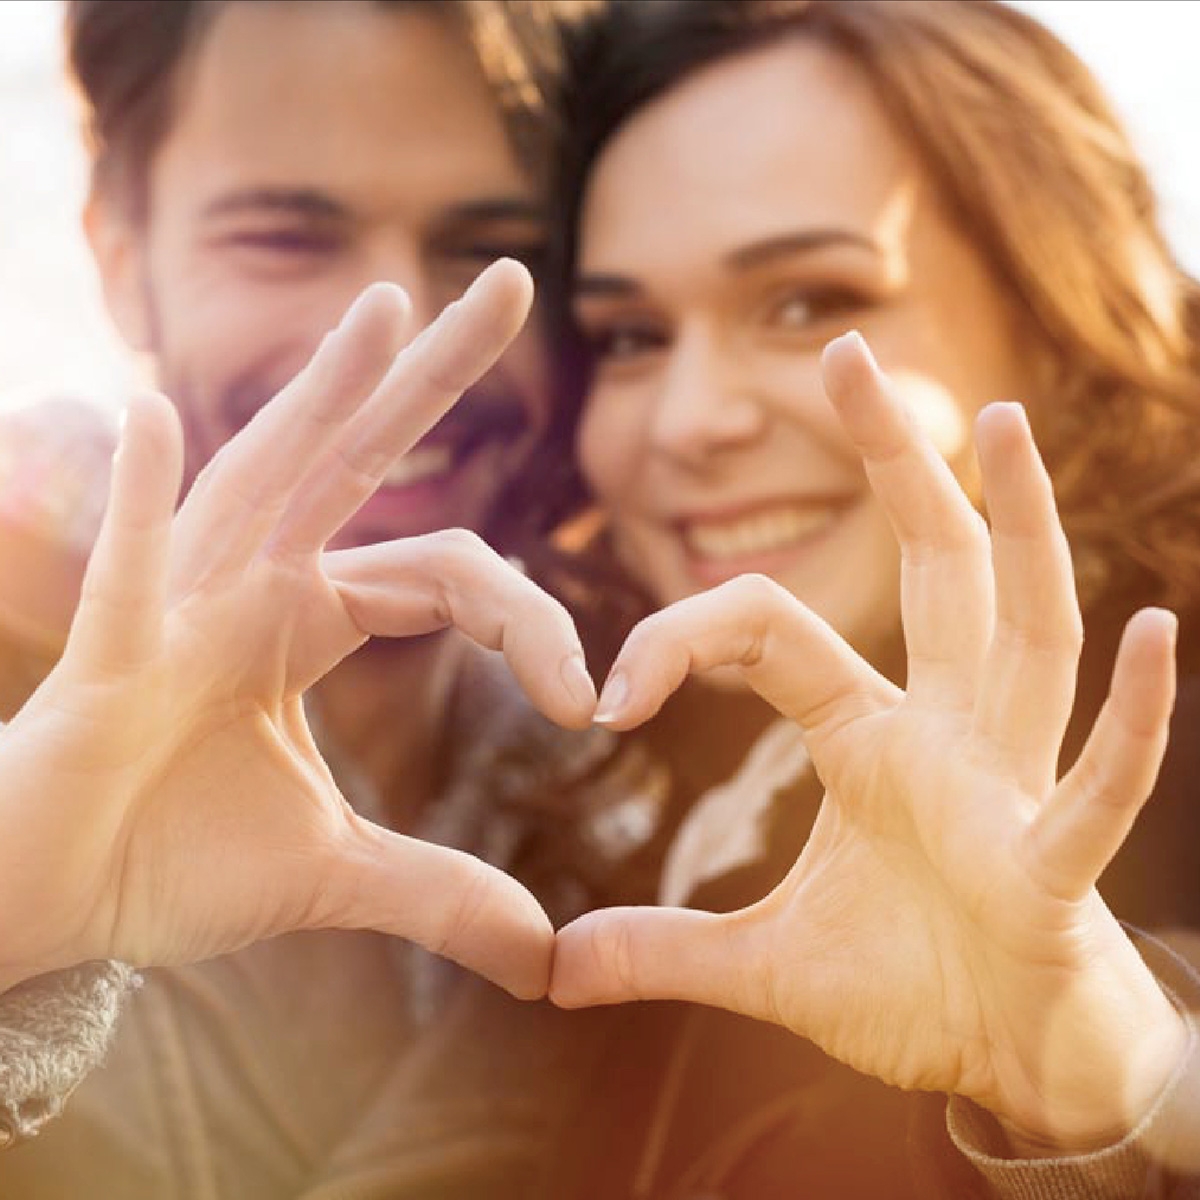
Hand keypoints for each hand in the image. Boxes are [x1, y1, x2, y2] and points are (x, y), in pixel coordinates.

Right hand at [0, 260, 593, 1000]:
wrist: (58, 905)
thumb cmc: (172, 860)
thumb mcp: (331, 873)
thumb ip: (437, 892)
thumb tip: (545, 955)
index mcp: (311, 616)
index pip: (450, 574)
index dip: (533, 626)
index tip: (591, 702)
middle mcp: (255, 582)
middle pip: (362, 458)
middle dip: (434, 375)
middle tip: (513, 279)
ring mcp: (182, 602)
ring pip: (261, 476)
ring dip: (318, 395)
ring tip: (384, 311)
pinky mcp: (111, 658)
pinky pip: (130, 568)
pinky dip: (138, 499)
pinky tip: (150, 411)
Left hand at [552, 332, 1187, 1149]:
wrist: (1016, 1069)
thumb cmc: (914, 992)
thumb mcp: (766, 968)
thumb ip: (665, 951)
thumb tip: (554, 970)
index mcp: (871, 739)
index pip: (772, 630)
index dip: (684, 636)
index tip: (607, 693)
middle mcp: (948, 735)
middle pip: (931, 571)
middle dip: (895, 463)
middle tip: (849, 352)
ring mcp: (1010, 787)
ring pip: (1023, 633)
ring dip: (1019, 530)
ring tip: (999, 422)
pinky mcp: (1053, 867)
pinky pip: (1096, 781)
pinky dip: (1131, 718)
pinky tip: (1151, 631)